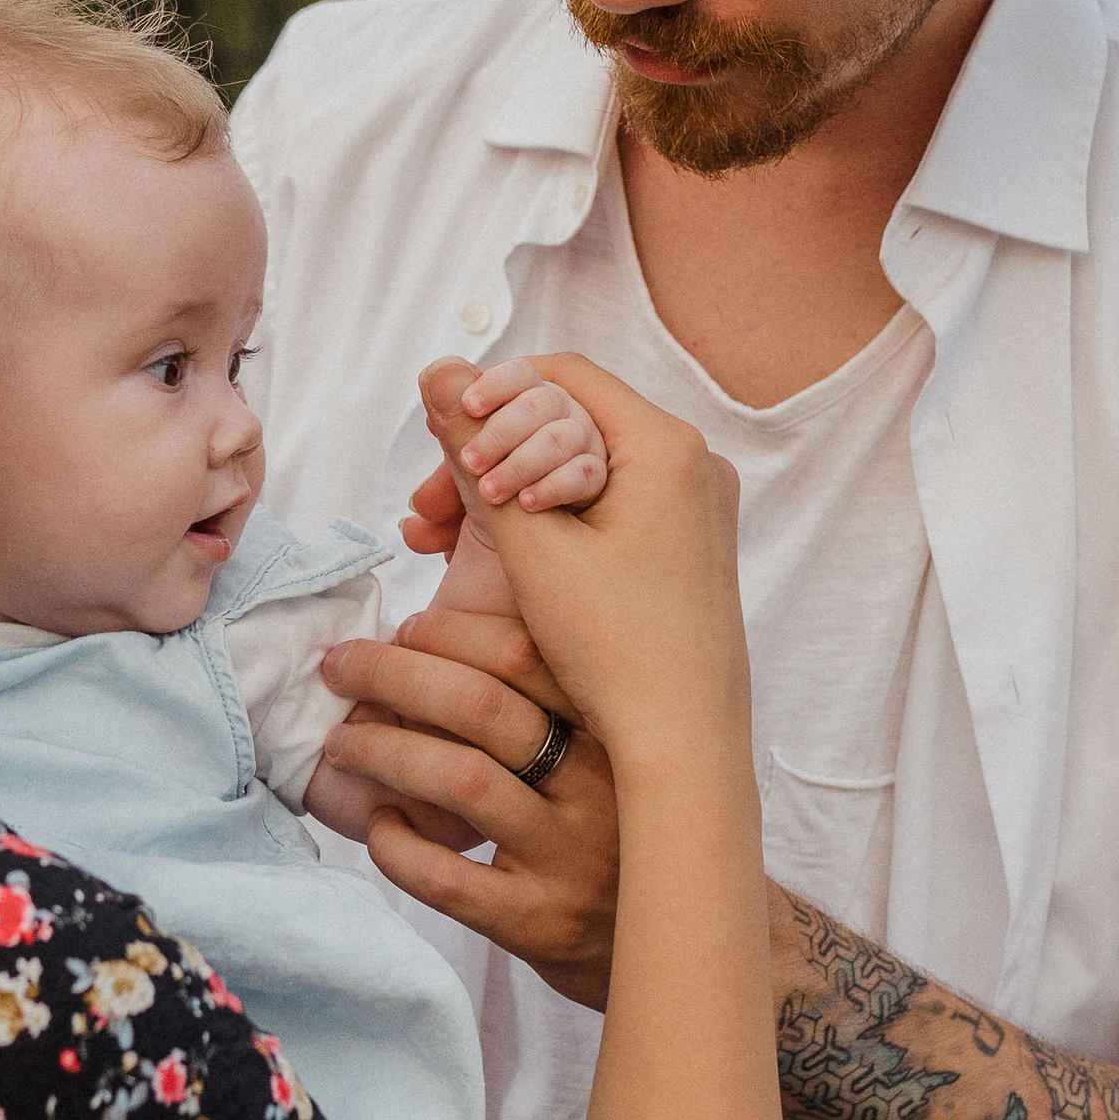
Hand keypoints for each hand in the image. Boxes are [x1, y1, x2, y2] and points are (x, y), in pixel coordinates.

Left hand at [317, 604, 620, 1009]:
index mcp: (615, 730)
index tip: (405, 630)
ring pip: (462, 781)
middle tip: (342, 667)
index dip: (452, 633)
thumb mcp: (611, 759)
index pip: (528, 655)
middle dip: (395, 676)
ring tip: (343, 743)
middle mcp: (603, 788)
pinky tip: (381, 827)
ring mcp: (573, 859)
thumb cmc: (614, 836)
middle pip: (483, 708)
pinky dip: (398, 846)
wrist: (668, 948)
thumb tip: (446, 635)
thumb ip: (558, 705)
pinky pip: (448, 878)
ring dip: (384, 751)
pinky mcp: (540, 923)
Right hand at [418, 353, 746, 781]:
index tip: (440, 439)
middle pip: (566, 423)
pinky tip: (486, 559)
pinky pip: (599, 510)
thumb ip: (478, 449)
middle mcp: (691, 467)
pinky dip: (543, 525)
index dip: (490, 395)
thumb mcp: (531, 545)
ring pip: (574, 470)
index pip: (563, 375)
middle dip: (488, 456)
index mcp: (667, 448)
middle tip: (426, 506)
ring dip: (505, 495)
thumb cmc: (617, 651)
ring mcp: (690, 511)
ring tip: (436, 539)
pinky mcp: (679, 551)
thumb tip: (438, 370)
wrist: (681, 748)